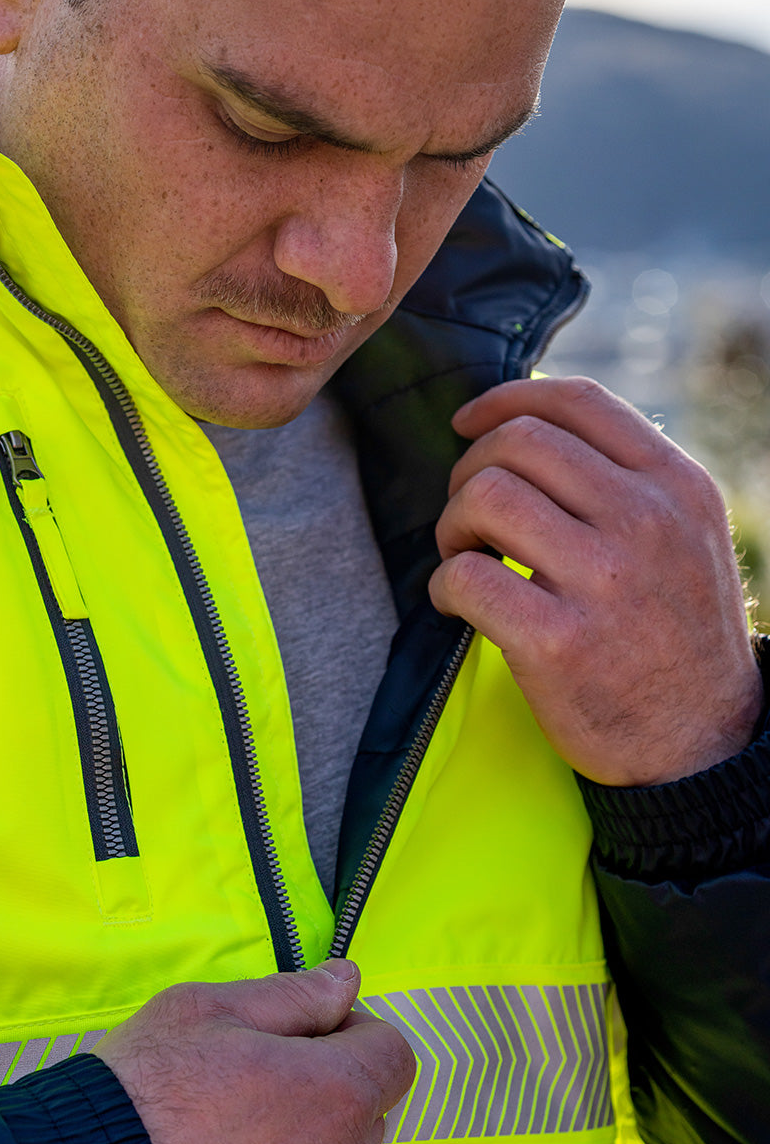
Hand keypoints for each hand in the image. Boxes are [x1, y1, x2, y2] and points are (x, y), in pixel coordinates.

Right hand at [93, 960, 413, 1143]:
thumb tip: (347, 980)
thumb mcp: (214, 1010)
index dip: (355, 1029)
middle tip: (257, 1073)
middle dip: (329, 1083)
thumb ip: (296, 995)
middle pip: (366, 1108)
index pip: (395, 1052)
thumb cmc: (149, 1089)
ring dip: (307, 1138)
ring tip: (233, 1127)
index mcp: (338, 1093)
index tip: (308, 1029)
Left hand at [428, 376, 762, 785]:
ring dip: (451, 526)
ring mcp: (604, 580)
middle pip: (516, 443)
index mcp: (675, 485)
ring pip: (484, 497)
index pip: (575, 403)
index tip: (468, 423)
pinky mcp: (558, 642)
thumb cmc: (675, 634)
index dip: (504, 400)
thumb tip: (530, 426)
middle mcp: (645, 521)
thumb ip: (626, 479)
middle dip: (469, 472)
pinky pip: (465, 577)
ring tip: (464, 558)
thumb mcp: (685, 536)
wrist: (699, 743)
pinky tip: (457, 605)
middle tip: (467, 519)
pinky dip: (443, 586)